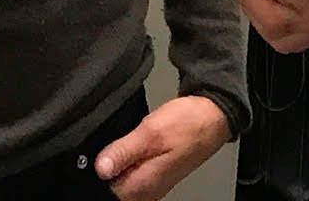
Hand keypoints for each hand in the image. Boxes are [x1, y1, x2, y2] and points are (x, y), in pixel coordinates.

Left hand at [95, 95, 229, 200]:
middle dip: (108, 167)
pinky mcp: (156, 177)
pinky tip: (132, 146)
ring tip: (127, 142)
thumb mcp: (151, 131)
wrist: (213, 117)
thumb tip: (100, 169)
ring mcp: (152, 186)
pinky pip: (132, 176)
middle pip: (113, 189)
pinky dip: (128, 162)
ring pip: (122, 182)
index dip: (95, 172)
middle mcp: (148, 191)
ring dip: (118, 163)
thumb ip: (123, 151)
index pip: (105, 191)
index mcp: (144, 184)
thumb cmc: (188, 124)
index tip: (97, 153)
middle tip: (118, 143)